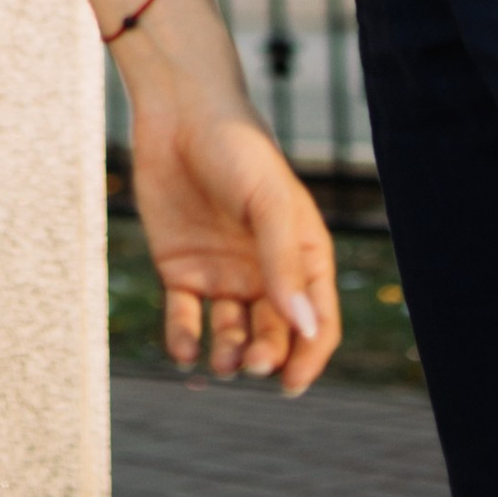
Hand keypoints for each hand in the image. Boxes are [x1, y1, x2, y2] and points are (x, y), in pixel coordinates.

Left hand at [128, 96, 339, 389]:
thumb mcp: (269, 203)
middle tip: (253, 363)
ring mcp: (223, 275)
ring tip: (223, 360)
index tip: (292, 383)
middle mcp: (265, 273)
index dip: (310, 357)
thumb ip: (284, 264)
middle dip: (267, 358)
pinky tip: (186, 349)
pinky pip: (186, 320)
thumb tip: (305, 329)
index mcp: (302, 256)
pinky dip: (186, 341)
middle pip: (275, 336)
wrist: (179, 113)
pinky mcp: (181, 271)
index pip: (317, 322)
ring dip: (231, 357)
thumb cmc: (237, 150)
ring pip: (233, 336)